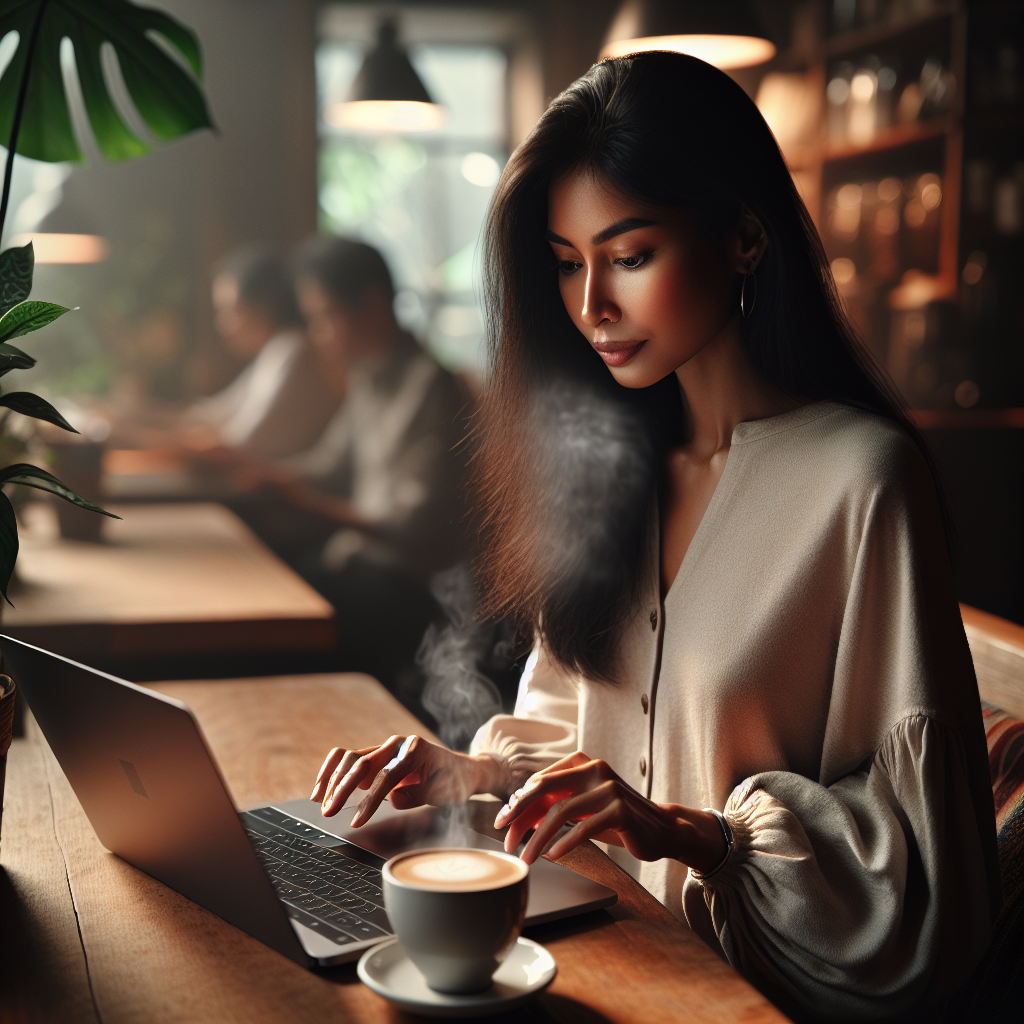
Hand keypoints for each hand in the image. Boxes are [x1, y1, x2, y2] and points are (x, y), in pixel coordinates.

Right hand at [310, 734, 506, 826]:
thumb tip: (393, 800)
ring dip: (334, 781)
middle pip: (363, 762)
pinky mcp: (374, 757)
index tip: (357, 821)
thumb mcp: (448, 791)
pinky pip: (346, 758)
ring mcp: (383, 749)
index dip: (371, 800)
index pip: (388, 775)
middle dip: (344, 789)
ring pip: (350, 759)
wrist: (459, 769)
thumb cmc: (454, 781)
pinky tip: (320, 789)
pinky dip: (331, 771)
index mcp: (415, 749)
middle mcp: (396, 745)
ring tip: (323, 805)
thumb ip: (422, 793)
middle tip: (329, 813)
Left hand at [492, 752, 725, 870]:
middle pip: (545, 789)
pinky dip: (565, 842)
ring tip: (527, 857)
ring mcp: (609, 787)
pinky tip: (553, 855)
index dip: (517, 804)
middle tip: (504, 838)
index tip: (502, 824)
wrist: (662, 828)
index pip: (540, 781)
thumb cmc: (616, 819)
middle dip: (519, 814)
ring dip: (538, 838)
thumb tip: (516, 817)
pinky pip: (584, 827)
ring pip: (561, 811)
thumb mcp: (583, 807)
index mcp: (582, 763)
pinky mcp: (621, 809)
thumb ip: (555, 804)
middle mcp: (594, 769)